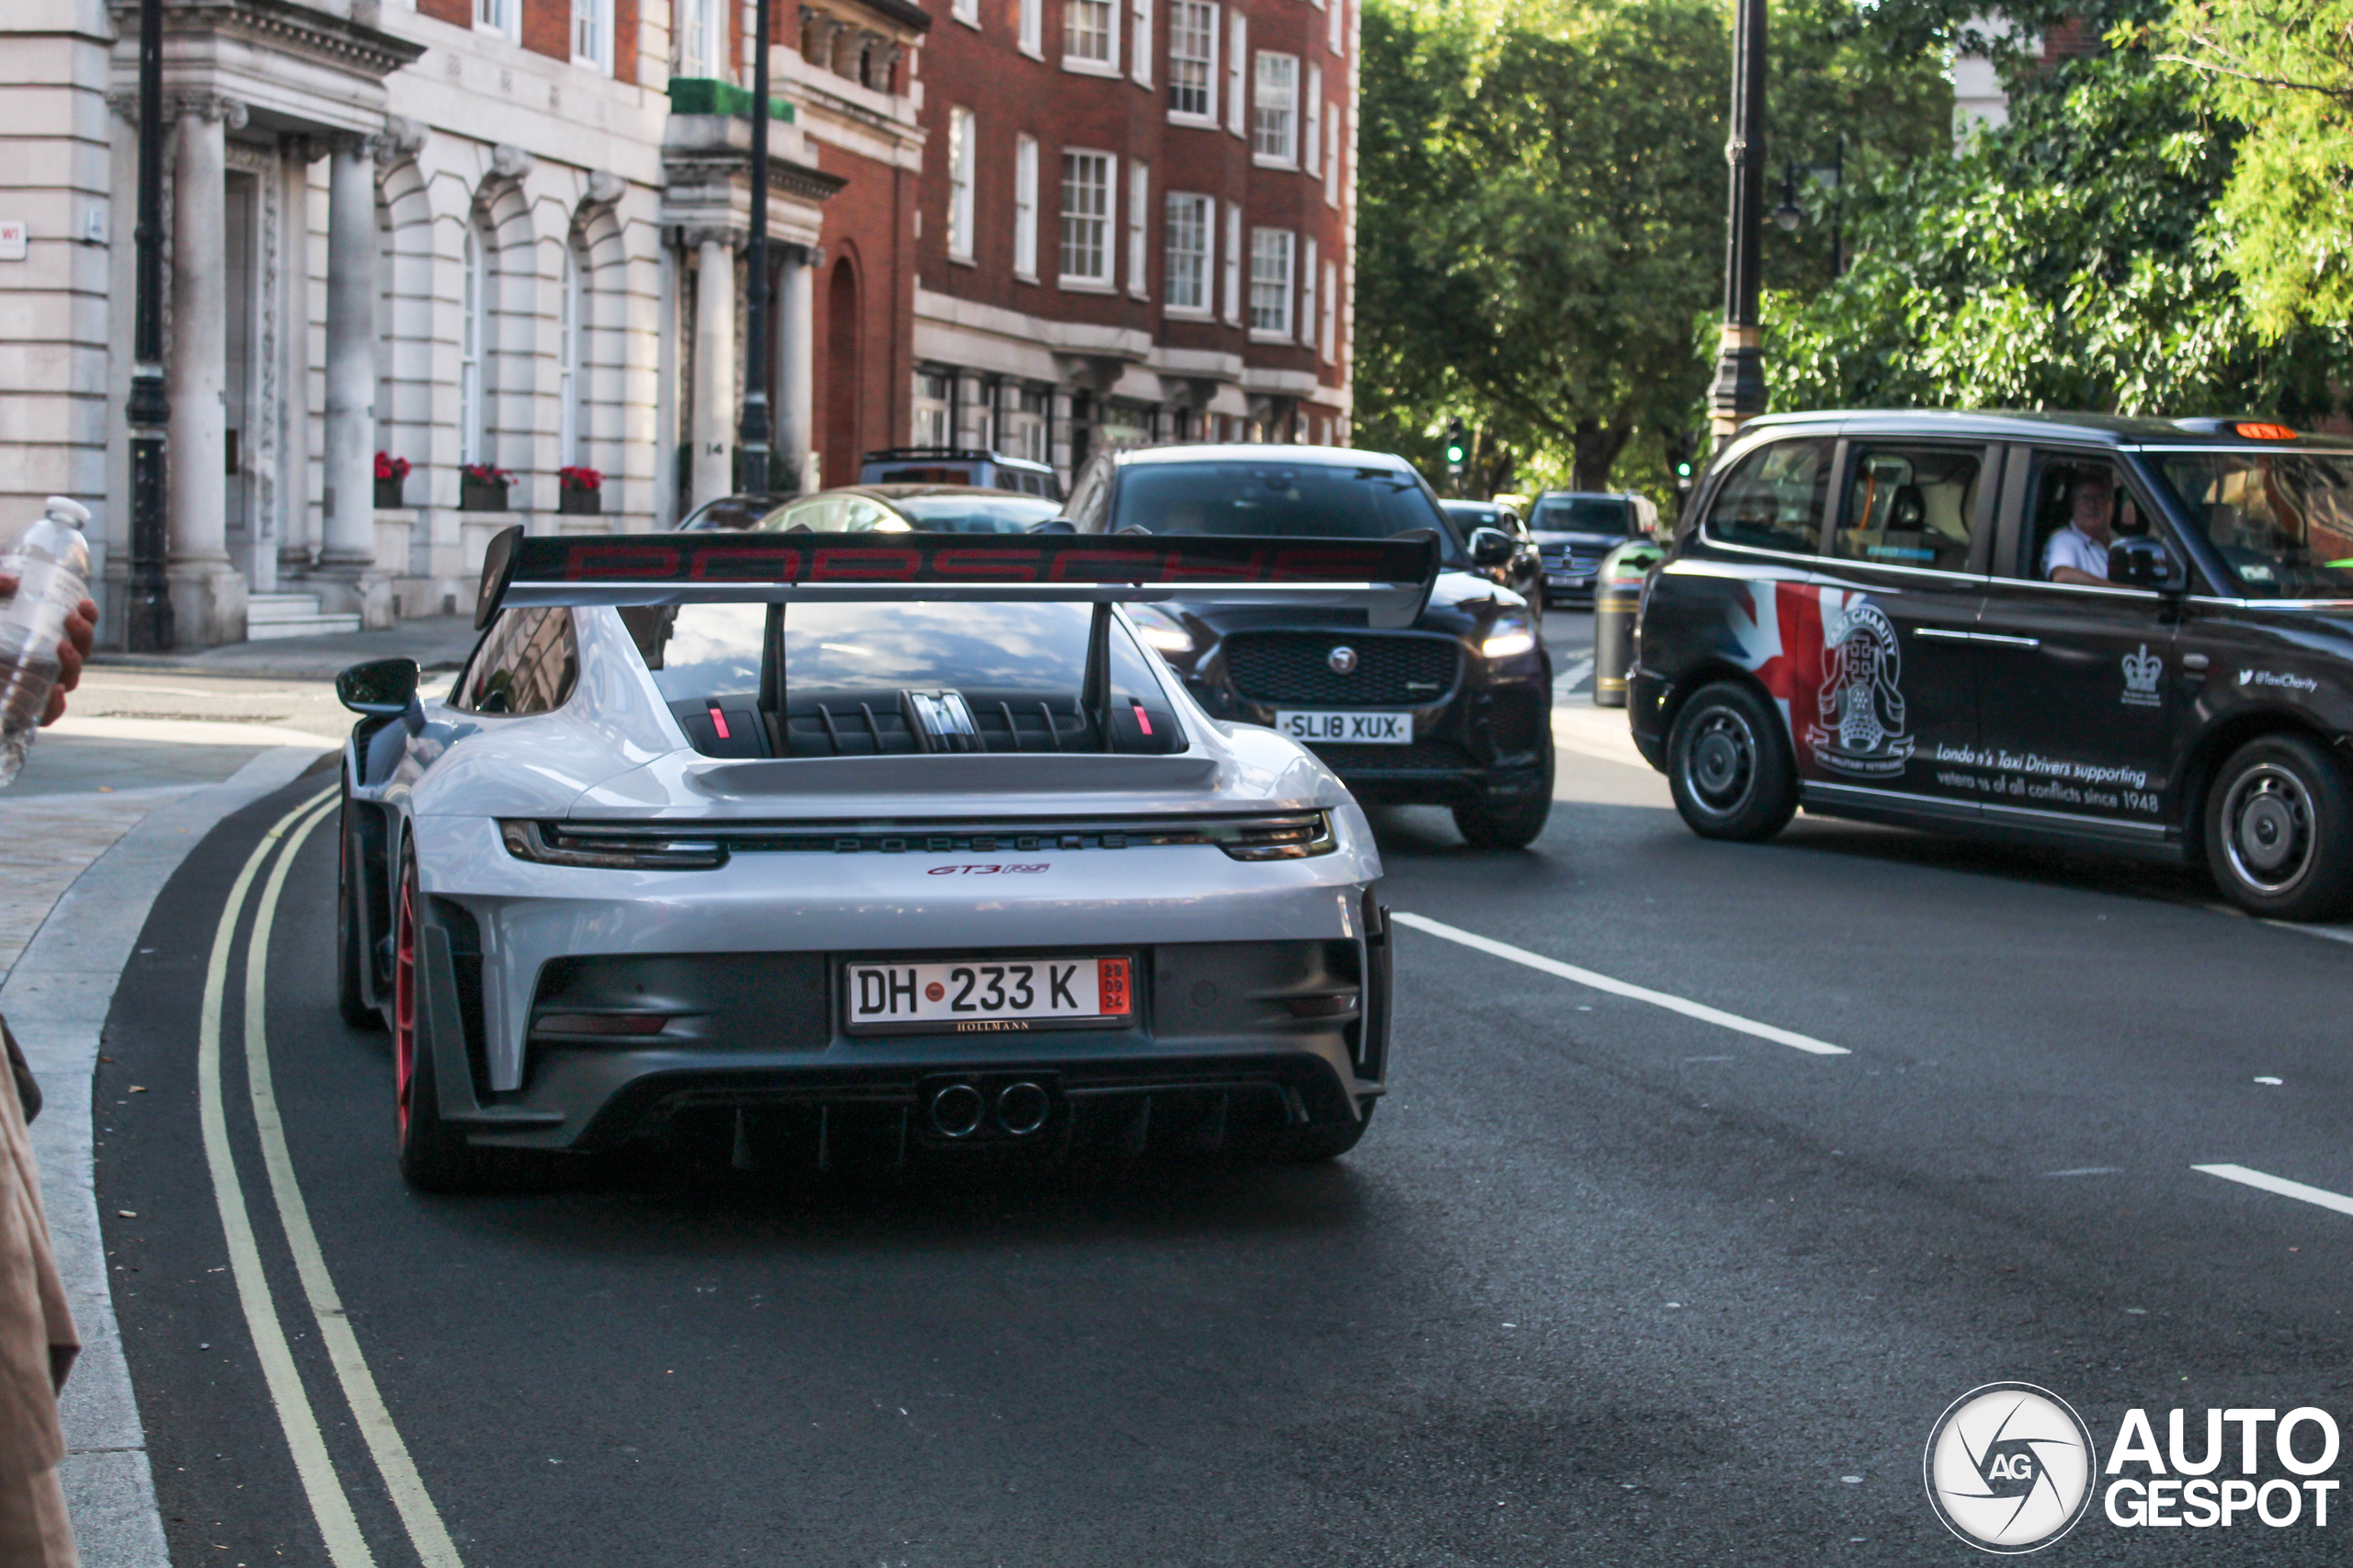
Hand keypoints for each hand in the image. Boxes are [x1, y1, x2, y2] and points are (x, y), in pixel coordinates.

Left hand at [0, 577, 97, 725]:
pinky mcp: (21, 710)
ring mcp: (33, 686)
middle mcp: (41, 661)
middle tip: (71, 618)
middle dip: (84, 635)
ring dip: (74, 662)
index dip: (88, 617)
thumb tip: (12, 579)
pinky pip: (48, 714)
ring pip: (69, 679)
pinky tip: (55, 690)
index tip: (83, 603)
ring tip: (62, 647)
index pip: (74, 628)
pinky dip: (56, 705)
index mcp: (38, 637)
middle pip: (79, 652)